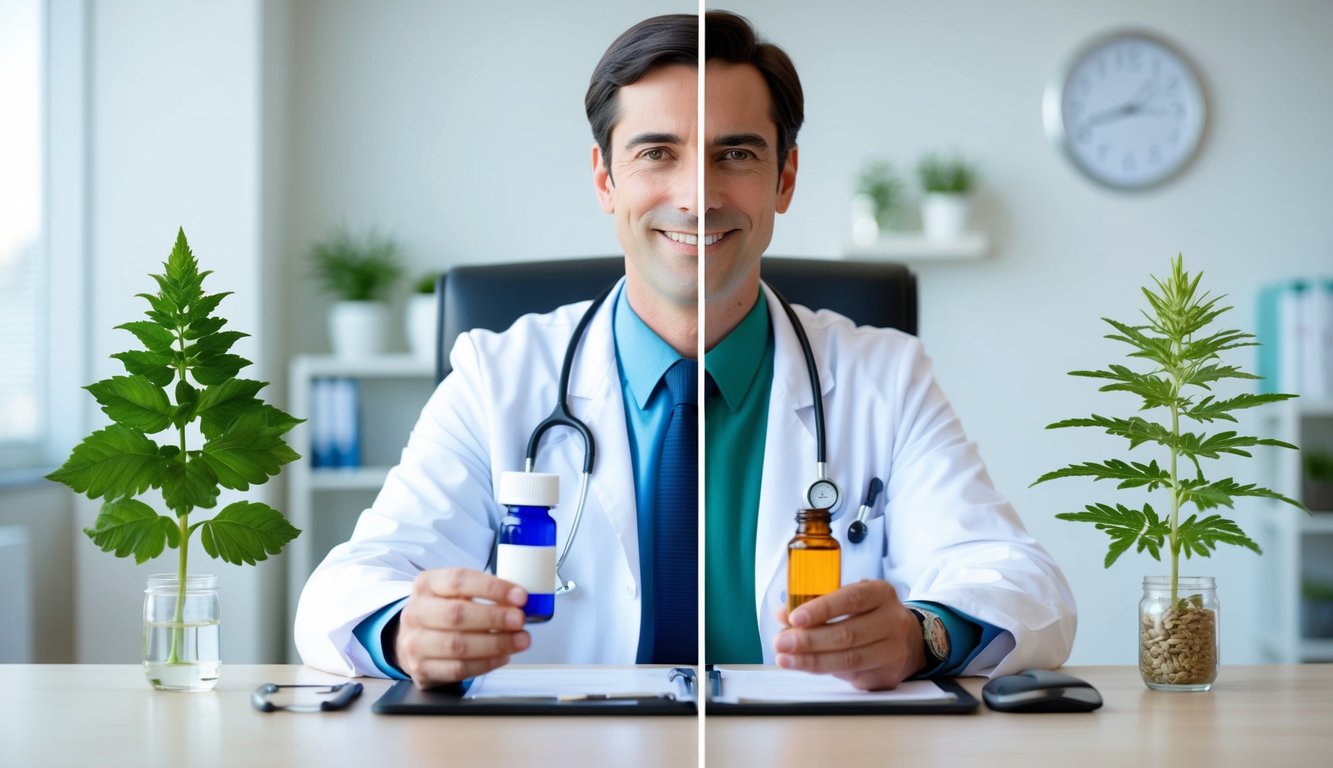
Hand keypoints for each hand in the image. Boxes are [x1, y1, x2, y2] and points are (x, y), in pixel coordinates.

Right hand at [392, 567, 530, 688]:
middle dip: (495, 617)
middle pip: (457, 614)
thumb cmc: (443, 612)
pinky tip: (503, 656)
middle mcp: (416, 612)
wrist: (412, 641)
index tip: (519, 596)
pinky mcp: (422, 669)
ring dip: (496, 643)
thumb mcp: (456, 593)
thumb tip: (520, 601)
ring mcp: (415, 643)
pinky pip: (458, 669)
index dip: (492, 588)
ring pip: (458, 645)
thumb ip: (485, 594)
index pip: (459, 580)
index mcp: (427, 584)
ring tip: (520, 640)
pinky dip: (486, 663)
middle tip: (520, 620)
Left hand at [772, 579, 924, 690]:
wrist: (909, 639)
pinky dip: (825, 670)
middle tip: (780, 643)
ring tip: (785, 659)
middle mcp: (892, 621)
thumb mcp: (849, 598)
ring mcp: (893, 651)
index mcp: (881, 594)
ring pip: (848, 660)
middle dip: (808, 640)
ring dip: (811, 661)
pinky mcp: (888, 676)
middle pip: (847, 634)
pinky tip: (806, 666)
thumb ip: (817, 603)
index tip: (794, 617)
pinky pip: (851, 676)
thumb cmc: (870, 614)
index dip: (822, 608)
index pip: (851, 599)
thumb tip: (782, 614)